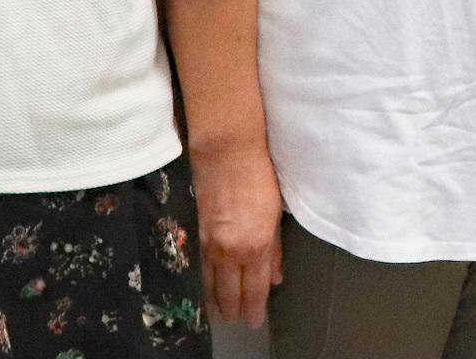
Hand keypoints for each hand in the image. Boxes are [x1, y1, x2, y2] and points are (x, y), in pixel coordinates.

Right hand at [192, 139, 286, 326]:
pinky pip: (202, 267)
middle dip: (235, 310)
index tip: (255, 320)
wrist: (228, 152)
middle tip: (239, 323)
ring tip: (222, 315)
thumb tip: (276, 276)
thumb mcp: (277, 213)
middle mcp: (231, 250)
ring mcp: (212, 243)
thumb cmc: (260, 176)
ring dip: (218, 302)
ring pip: (212, 283)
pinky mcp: (198, 233)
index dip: (255, 307)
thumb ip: (276, 248)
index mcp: (256, 245)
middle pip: (231, 291)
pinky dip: (206, 283)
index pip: (255, 287)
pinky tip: (208, 289)